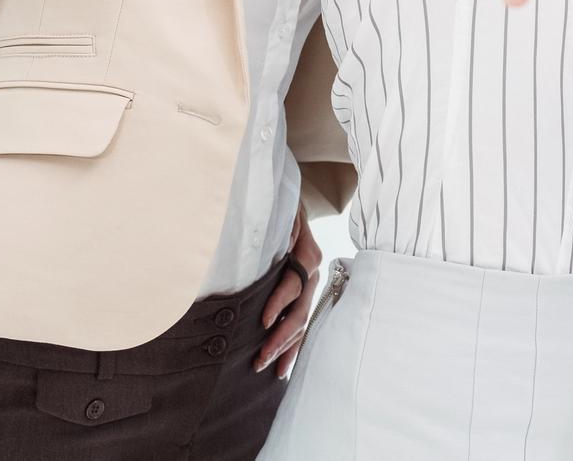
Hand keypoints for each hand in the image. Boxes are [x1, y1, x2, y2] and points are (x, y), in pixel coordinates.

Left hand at [255, 203, 321, 376]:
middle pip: (299, 311)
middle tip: (260, 357)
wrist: (289, 205)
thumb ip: (284, 227)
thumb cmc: (281, 208)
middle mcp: (312, 275)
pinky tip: (282, 367)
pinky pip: (299, 325)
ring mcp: (309, 288)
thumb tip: (286, 243)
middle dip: (280, 337)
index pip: (294, 283)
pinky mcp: (302, 298)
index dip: (280, 302)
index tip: (263, 320)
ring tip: (268, 367)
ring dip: (285, 347)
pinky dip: (291, 347)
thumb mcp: (283, 210)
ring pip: (301, 323)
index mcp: (307, 254)